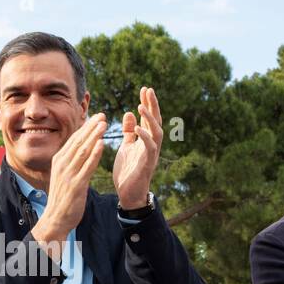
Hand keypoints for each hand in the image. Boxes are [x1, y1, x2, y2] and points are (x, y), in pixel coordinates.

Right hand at [32, 114, 106, 247]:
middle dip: (91, 127)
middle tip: (102, 115)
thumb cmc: (62, 198)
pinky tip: (101, 144)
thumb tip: (80, 149)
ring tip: (103, 124)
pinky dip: (94, 154)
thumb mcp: (64, 176)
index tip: (96, 116)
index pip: (74, 140)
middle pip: (78, 141)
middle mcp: (62, 164)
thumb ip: (72, 162)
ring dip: (94, 136)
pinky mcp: (76, 185)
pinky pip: (86, 166)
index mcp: (59, 160)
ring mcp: (68, 174)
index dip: (85, 127)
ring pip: (83, 150)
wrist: (55, 219)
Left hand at [112, 87, 161, 208]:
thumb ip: (129, 132)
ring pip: (156, 132)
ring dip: (149, 118)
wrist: (128, 194)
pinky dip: (144, 136)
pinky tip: (137, 126)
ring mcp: (151, 154)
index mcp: (146, 140)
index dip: (148, 104)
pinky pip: (150, 147)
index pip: (149, 118)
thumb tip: (129, 113)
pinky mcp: (148, 163)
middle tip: (148, 89)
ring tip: (140, 106)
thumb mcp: (126, 147)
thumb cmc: (128, 171)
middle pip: (156, 121)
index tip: (144, 89)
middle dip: (152, 105)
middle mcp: (152, 145)